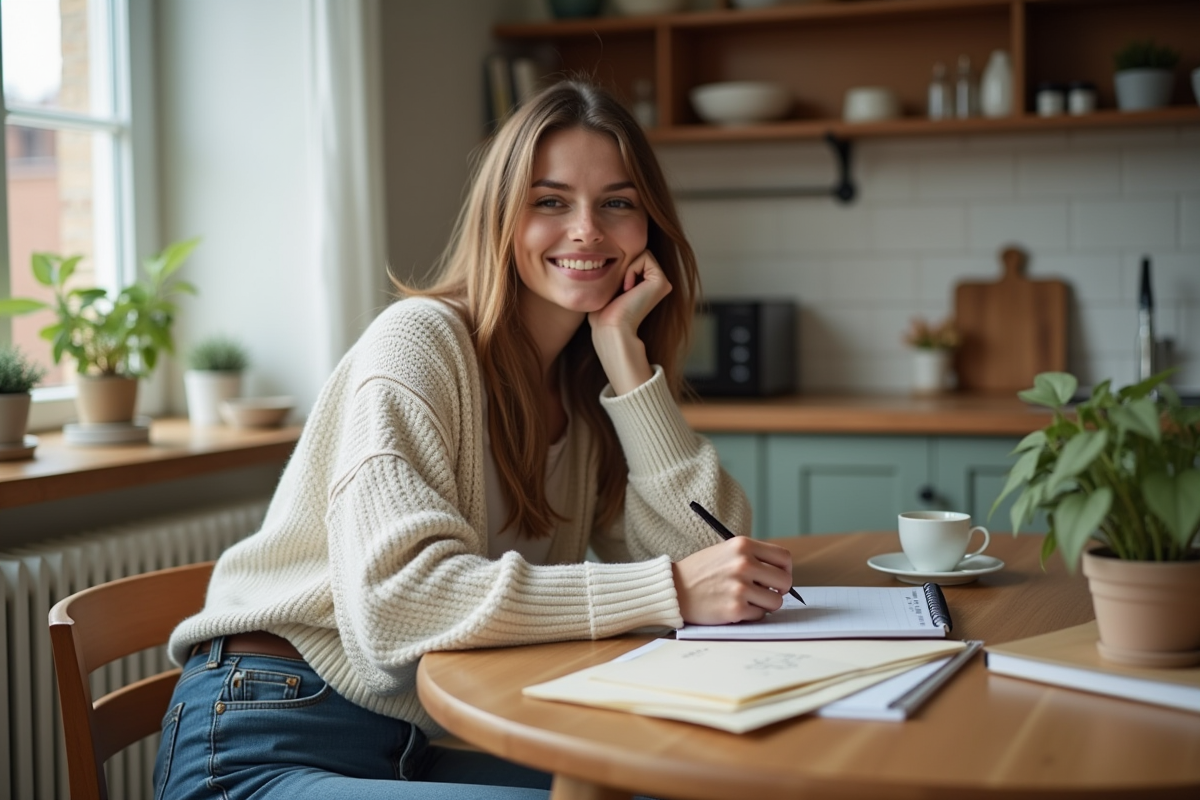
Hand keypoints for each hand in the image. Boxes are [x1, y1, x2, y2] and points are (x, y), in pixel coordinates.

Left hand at [587, 250, 671, 394]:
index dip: (619, 267)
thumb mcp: (606, 289)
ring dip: (627, 269)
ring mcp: (662, 282)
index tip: (615, 291)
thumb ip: (614, 273)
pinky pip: (645, 257)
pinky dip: (631, 270)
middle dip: (624, 266)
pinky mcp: (662, 281)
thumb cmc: (604, 314)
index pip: (632, 258)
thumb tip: (604, 258)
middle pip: (637, 253)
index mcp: (646, 285)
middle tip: (620, 290)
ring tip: (625, 291)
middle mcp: (657, 284)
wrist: (611, 328)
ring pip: (642, 252)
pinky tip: (629, 289)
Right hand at [671, 536, 794, 625]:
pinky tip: (735, 607)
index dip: (785, 570)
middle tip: (767, 593)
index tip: (778, 577)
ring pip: (775, 601)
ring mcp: (740, 587)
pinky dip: (751, 614)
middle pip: (785, 581)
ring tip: (747, 600)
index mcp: (742, 545)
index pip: (784, 557)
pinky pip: (760, 615)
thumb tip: (782, 575)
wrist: (673, 589)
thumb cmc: (701, 572)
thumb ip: (752, 558)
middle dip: (779, 590)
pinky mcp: (735, 608)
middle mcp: (743, 564)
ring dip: (765, 604)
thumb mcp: (726, 551)